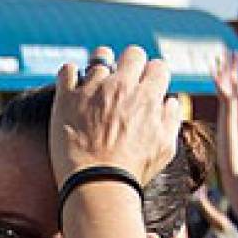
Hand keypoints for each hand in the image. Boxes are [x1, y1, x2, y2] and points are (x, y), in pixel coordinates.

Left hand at [49, 45, 180, 186]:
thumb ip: (170, 119)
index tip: (146, 87)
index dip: (153, 75)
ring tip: (96, 83)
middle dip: (131, 63)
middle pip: (132, 53)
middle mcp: (121, 86)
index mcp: (148, 96)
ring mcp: (93, 89)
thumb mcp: (165, 148)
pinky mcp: (67, 98)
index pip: (158, 66)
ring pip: (99, 57)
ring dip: (101, 68)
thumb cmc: (132, 171)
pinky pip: (67, 70)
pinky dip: (70, 74)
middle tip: (123, 80)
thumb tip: (169, 100)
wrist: (97, 183)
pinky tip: (73, 86)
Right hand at [212, 50, 237, 104]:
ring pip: (221, 68)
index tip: (236, 51)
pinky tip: (211, 64)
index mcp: (235, 74)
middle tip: (226, 49)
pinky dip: (213, 70)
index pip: (235, 64)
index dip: (235, 58)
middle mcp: (228, 75)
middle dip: (227, 57)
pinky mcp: (218, 82)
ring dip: (220, 62)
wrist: (232, 101)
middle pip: (227, 64)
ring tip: (218, 55)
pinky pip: (215, 75)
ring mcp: (223, 78)